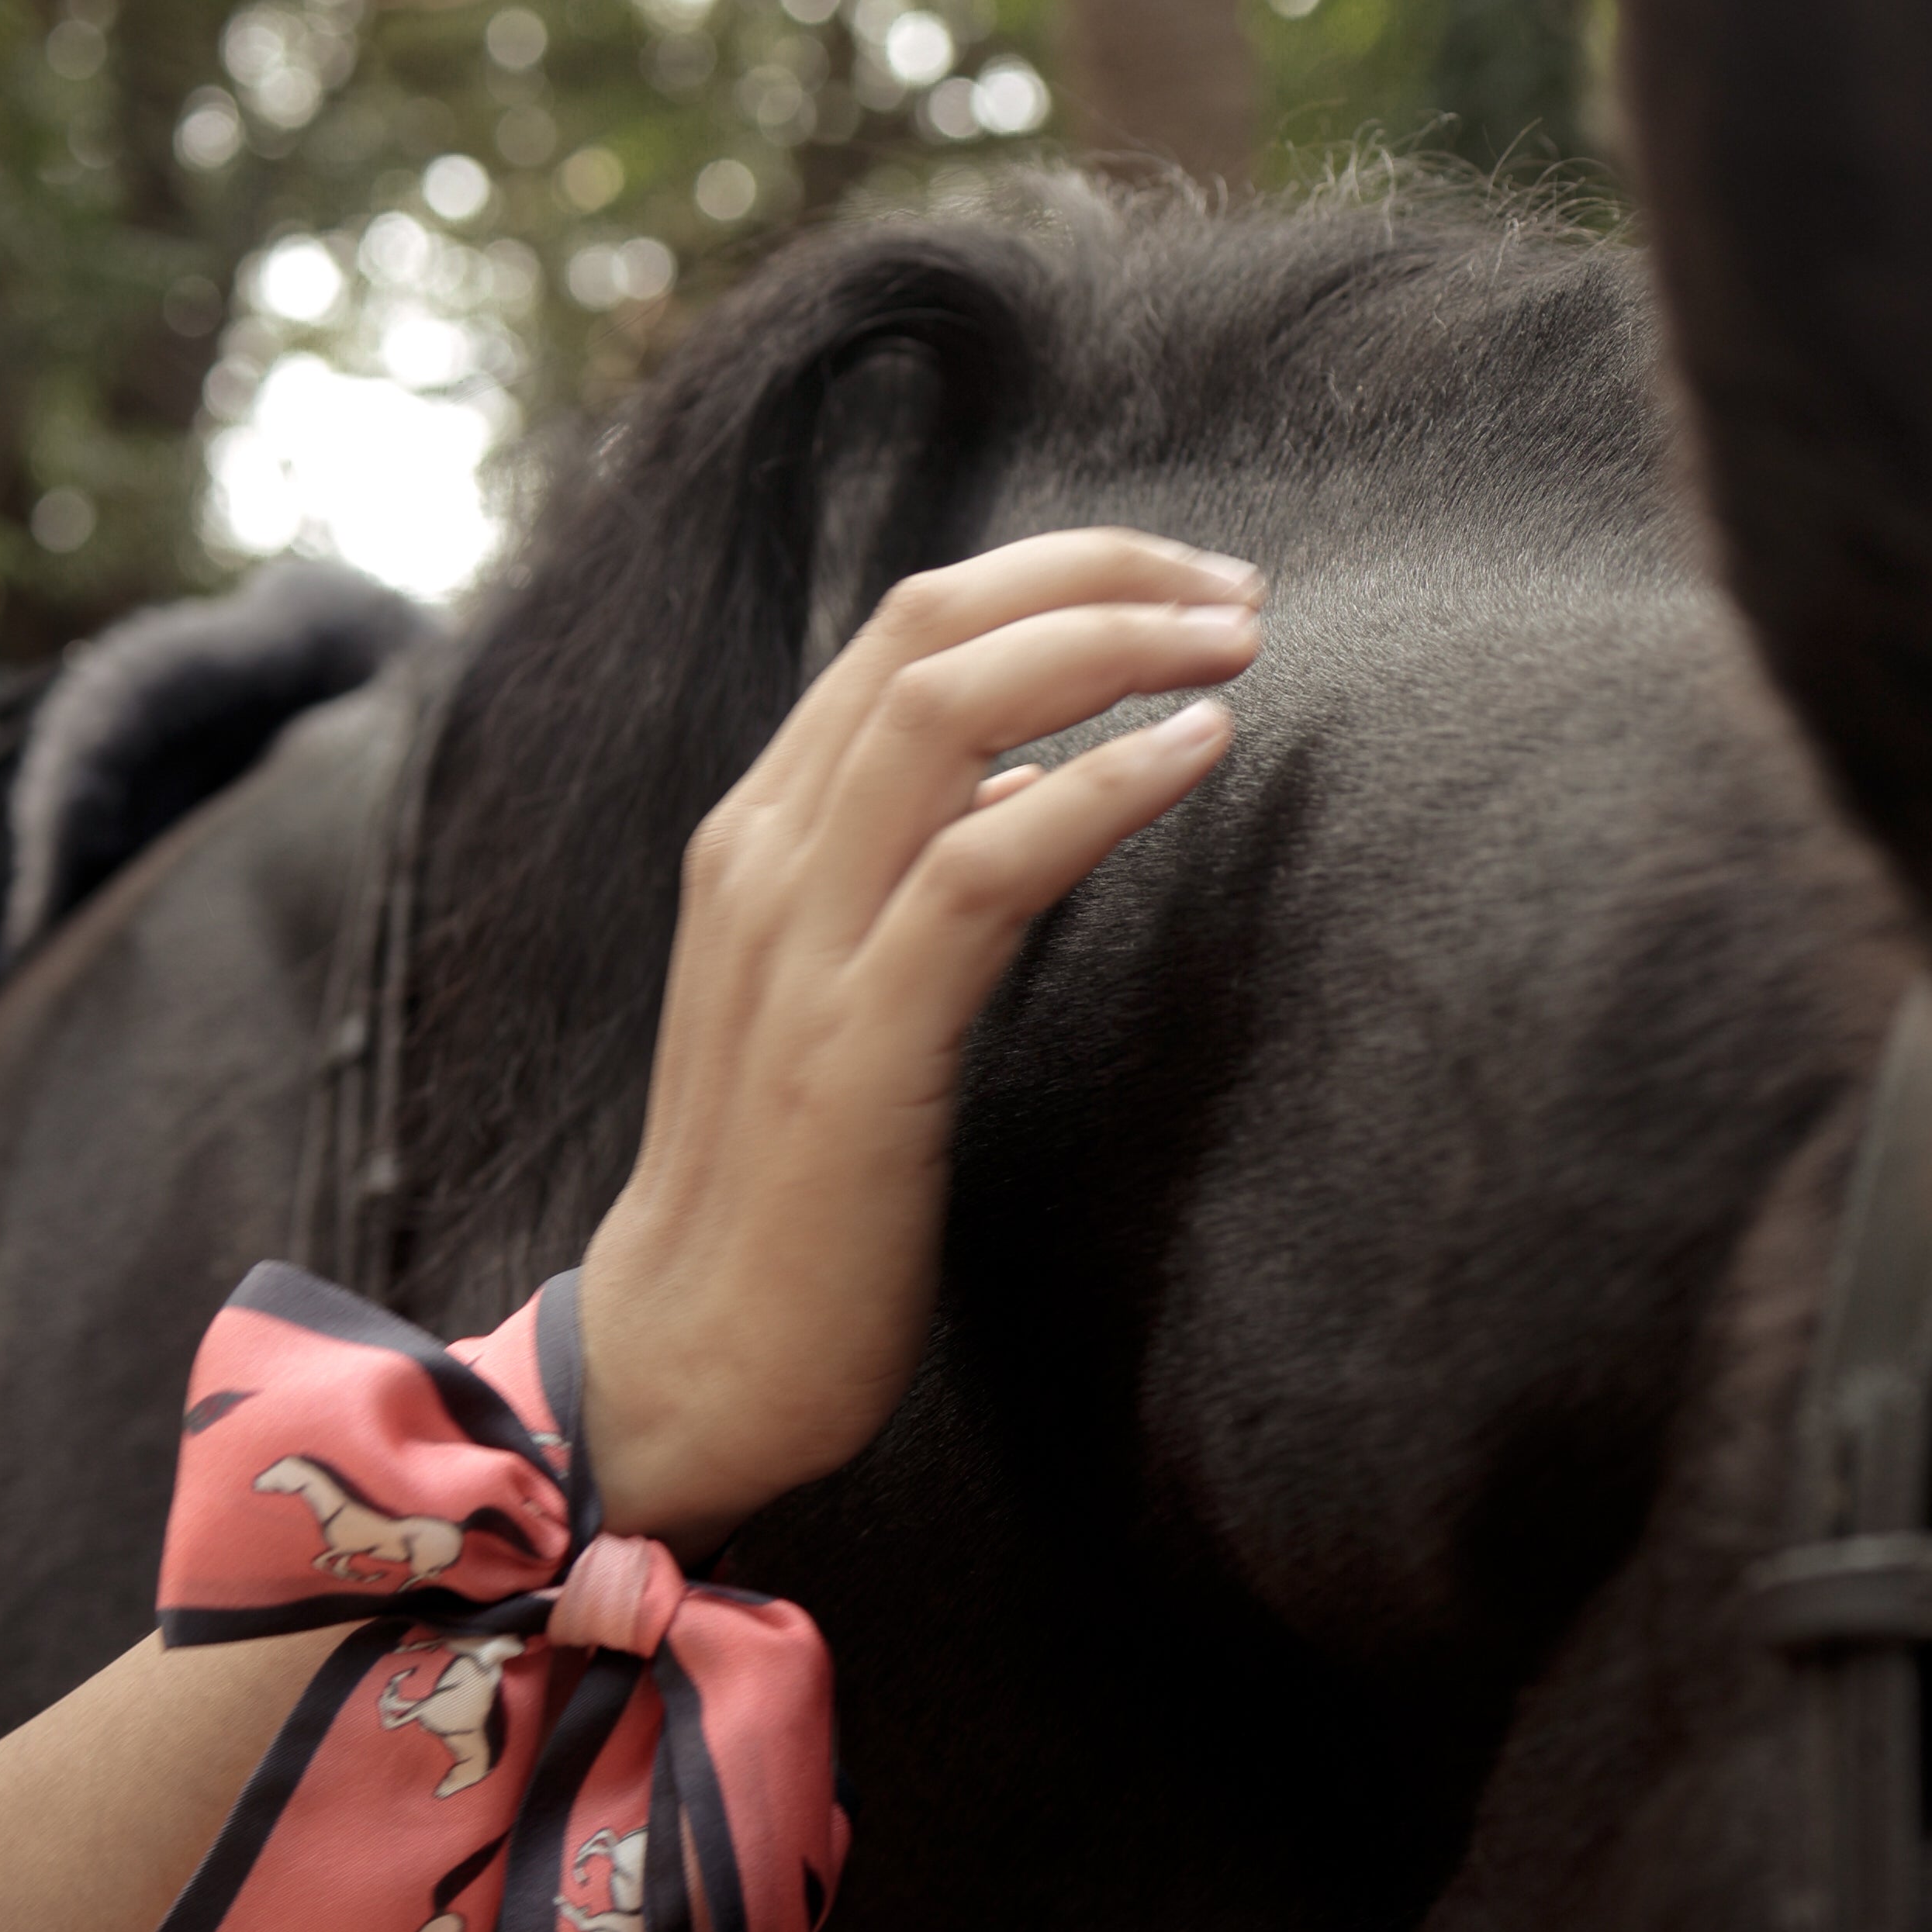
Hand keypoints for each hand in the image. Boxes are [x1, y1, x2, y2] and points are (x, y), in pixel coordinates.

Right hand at [576, 529, 1259, 1556]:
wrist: (692, 1354)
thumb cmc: (789, 1186)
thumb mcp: (845, 986)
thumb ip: (910, 868)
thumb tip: (1016, 778)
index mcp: (763, 831)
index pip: (907, 628)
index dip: (1057, 577)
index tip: (1183, 589)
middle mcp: (767, 856)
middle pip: (930, 628)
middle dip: (1100, 578)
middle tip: (1239, 592)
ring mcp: (802, 942)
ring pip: (951, 711)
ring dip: (1114, 652)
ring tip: (1236, 648)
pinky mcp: (856, 1043)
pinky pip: (985, 866)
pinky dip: (1103, 789)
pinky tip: (1199, 754)